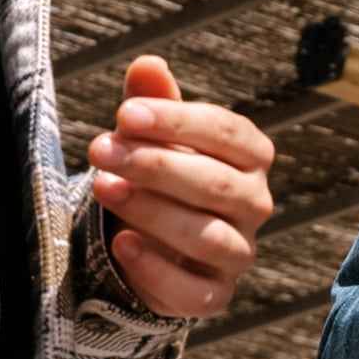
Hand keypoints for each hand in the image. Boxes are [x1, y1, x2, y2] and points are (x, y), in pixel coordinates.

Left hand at [85, 55, 276, 317]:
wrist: (154, 238)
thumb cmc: (160, 171)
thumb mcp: (153, 134)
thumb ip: (152, 101)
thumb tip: (147, 63)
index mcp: (251, 154)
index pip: (226, 132)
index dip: (176, 122)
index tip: (125, 114)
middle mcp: (256, 203)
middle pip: (216, 184)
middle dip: (155, 165)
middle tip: (102, 149)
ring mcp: (240, 252)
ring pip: (208, 237)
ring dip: (153, 212)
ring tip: (104, 188)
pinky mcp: (217, 295)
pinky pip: (196, 291)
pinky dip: (158, 270)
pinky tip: (122, 243)